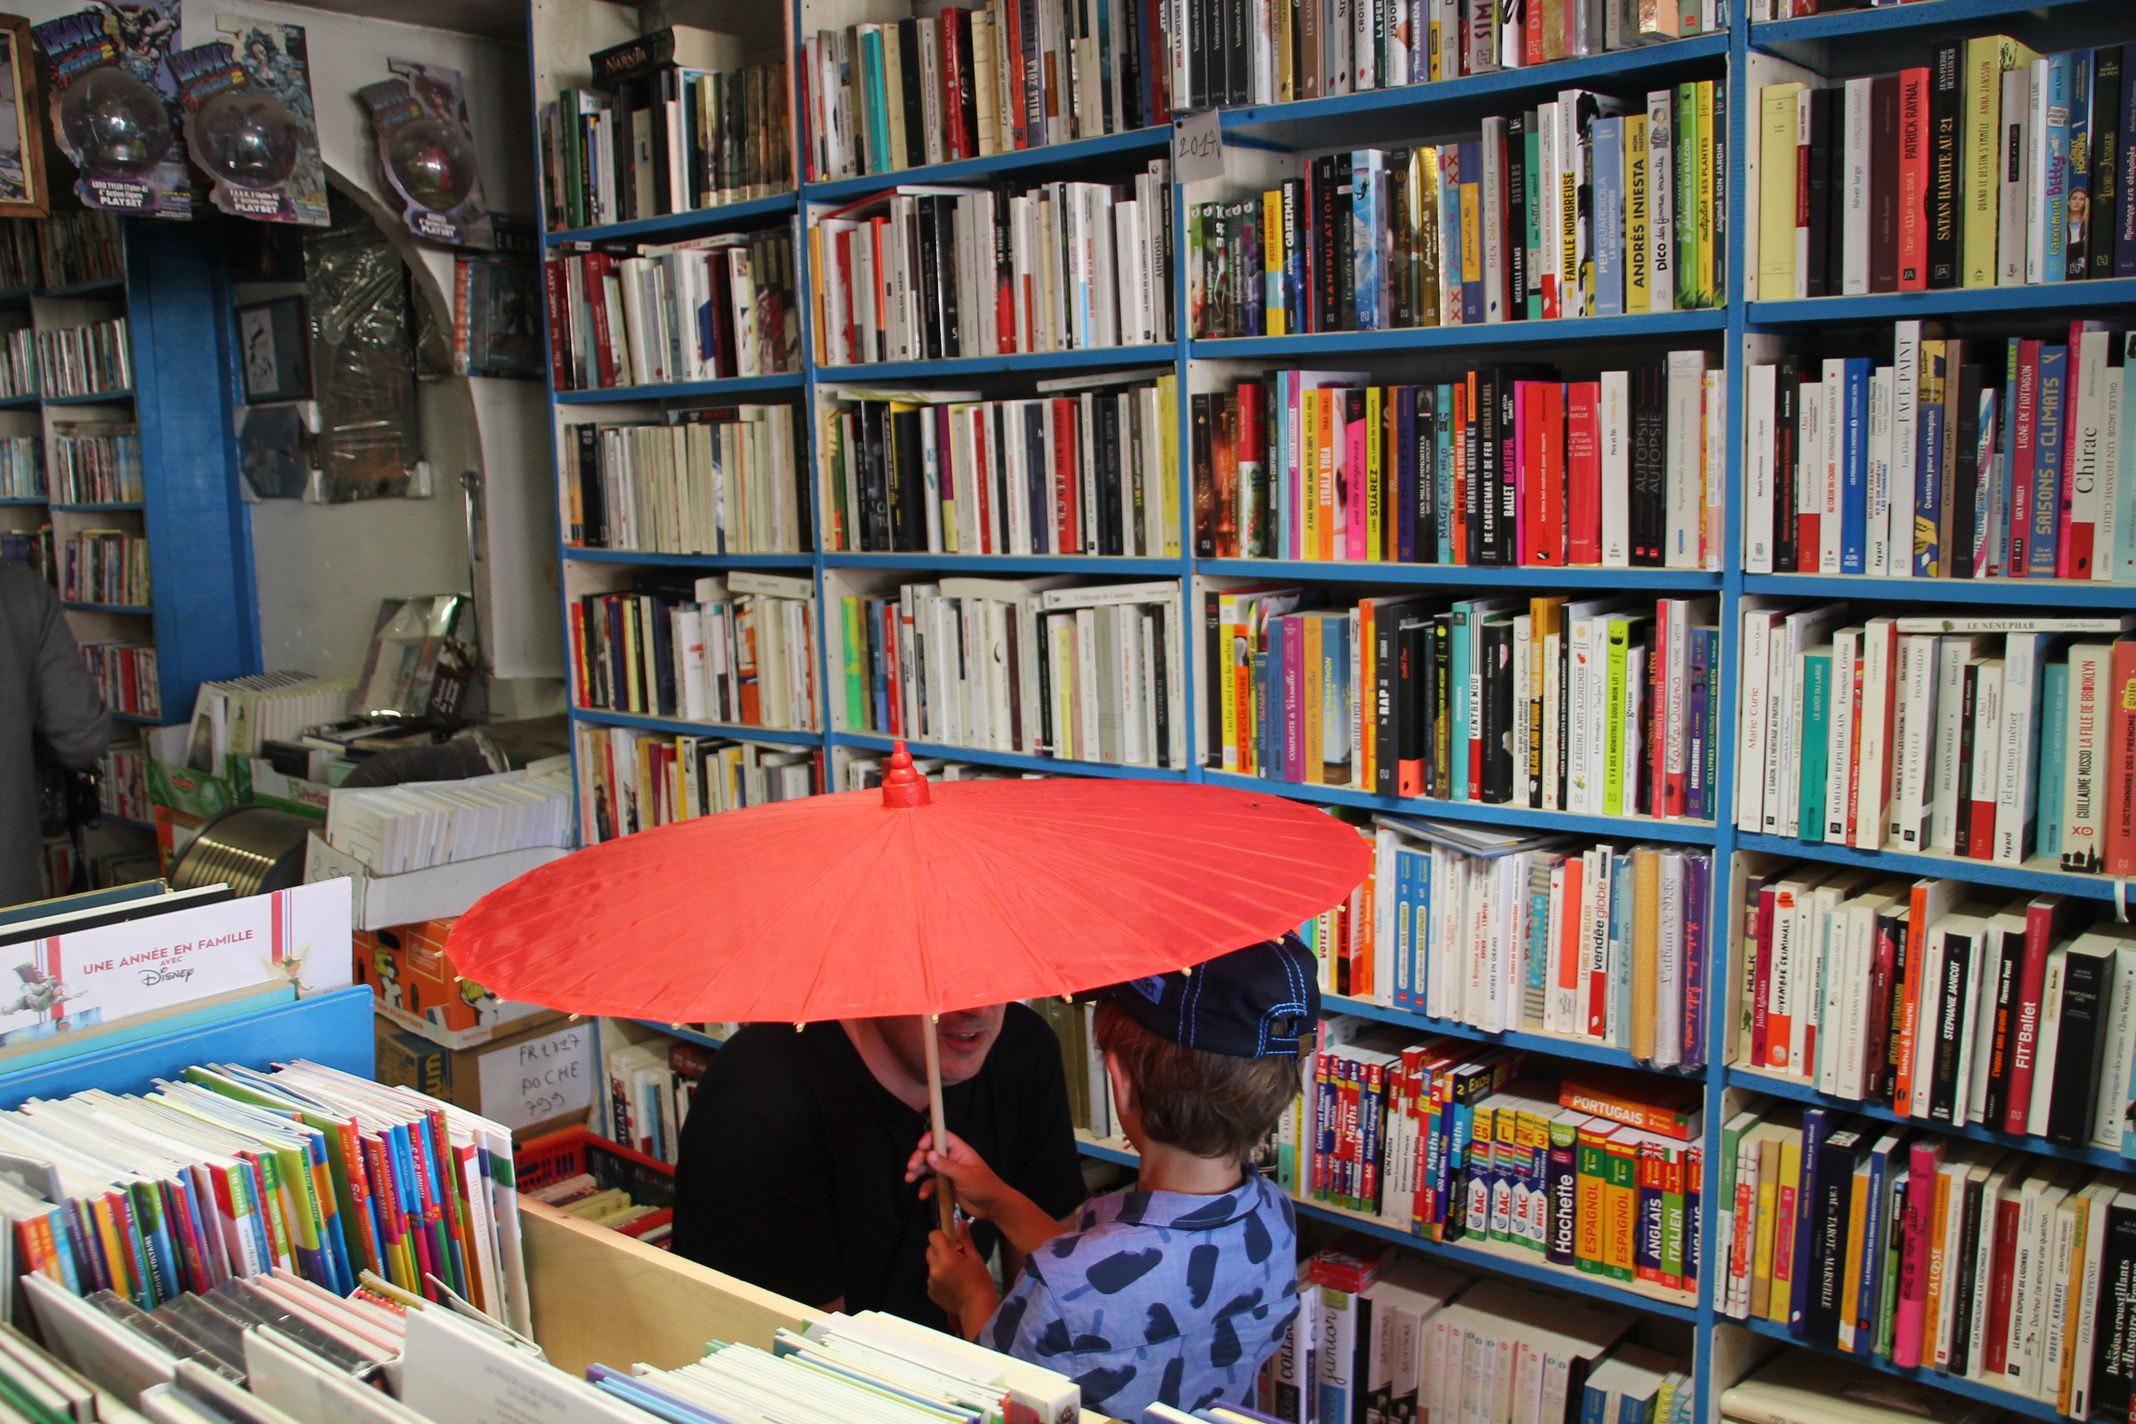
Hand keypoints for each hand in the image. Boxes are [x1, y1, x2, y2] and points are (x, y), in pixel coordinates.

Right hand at [904, 1128, 1009, 1220]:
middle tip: (911, 1167)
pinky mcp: (946, 1185)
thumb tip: (928, 1154)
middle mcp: (952, 1159)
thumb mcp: (964, 1176)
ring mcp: (948, 1172)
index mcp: (959, 1151)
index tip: (920, 1147)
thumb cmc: (984, 1187)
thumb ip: (946, 1166)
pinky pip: (932, 1183)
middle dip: (919, 1158)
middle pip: (931, 1152)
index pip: (942, 1137)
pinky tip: (923, 1195)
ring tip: (909, 1178)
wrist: (992, 1207)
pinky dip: (925, 1188)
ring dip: (917, 1172)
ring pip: (928, 1167)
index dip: (929, 1138)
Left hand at [925, 1221, 996, 1337]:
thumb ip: (965, 1240)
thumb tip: (961, 1223)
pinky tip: (952, 1284)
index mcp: (946, 1258)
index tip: (951, 1241)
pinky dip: (939, 1278)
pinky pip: (932, 1279)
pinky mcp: (931, 1292)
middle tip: (955, 1257)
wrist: (977, 1308)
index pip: (933, 1236)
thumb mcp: (975, 1258)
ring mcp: (931, 1282)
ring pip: (931, 1265)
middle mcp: (935, 1269)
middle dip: (940, 1250)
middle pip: (930, 1250)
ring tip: (955, 1273)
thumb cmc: (980, 1282)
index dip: (942, 1236)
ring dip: (940, 1265)